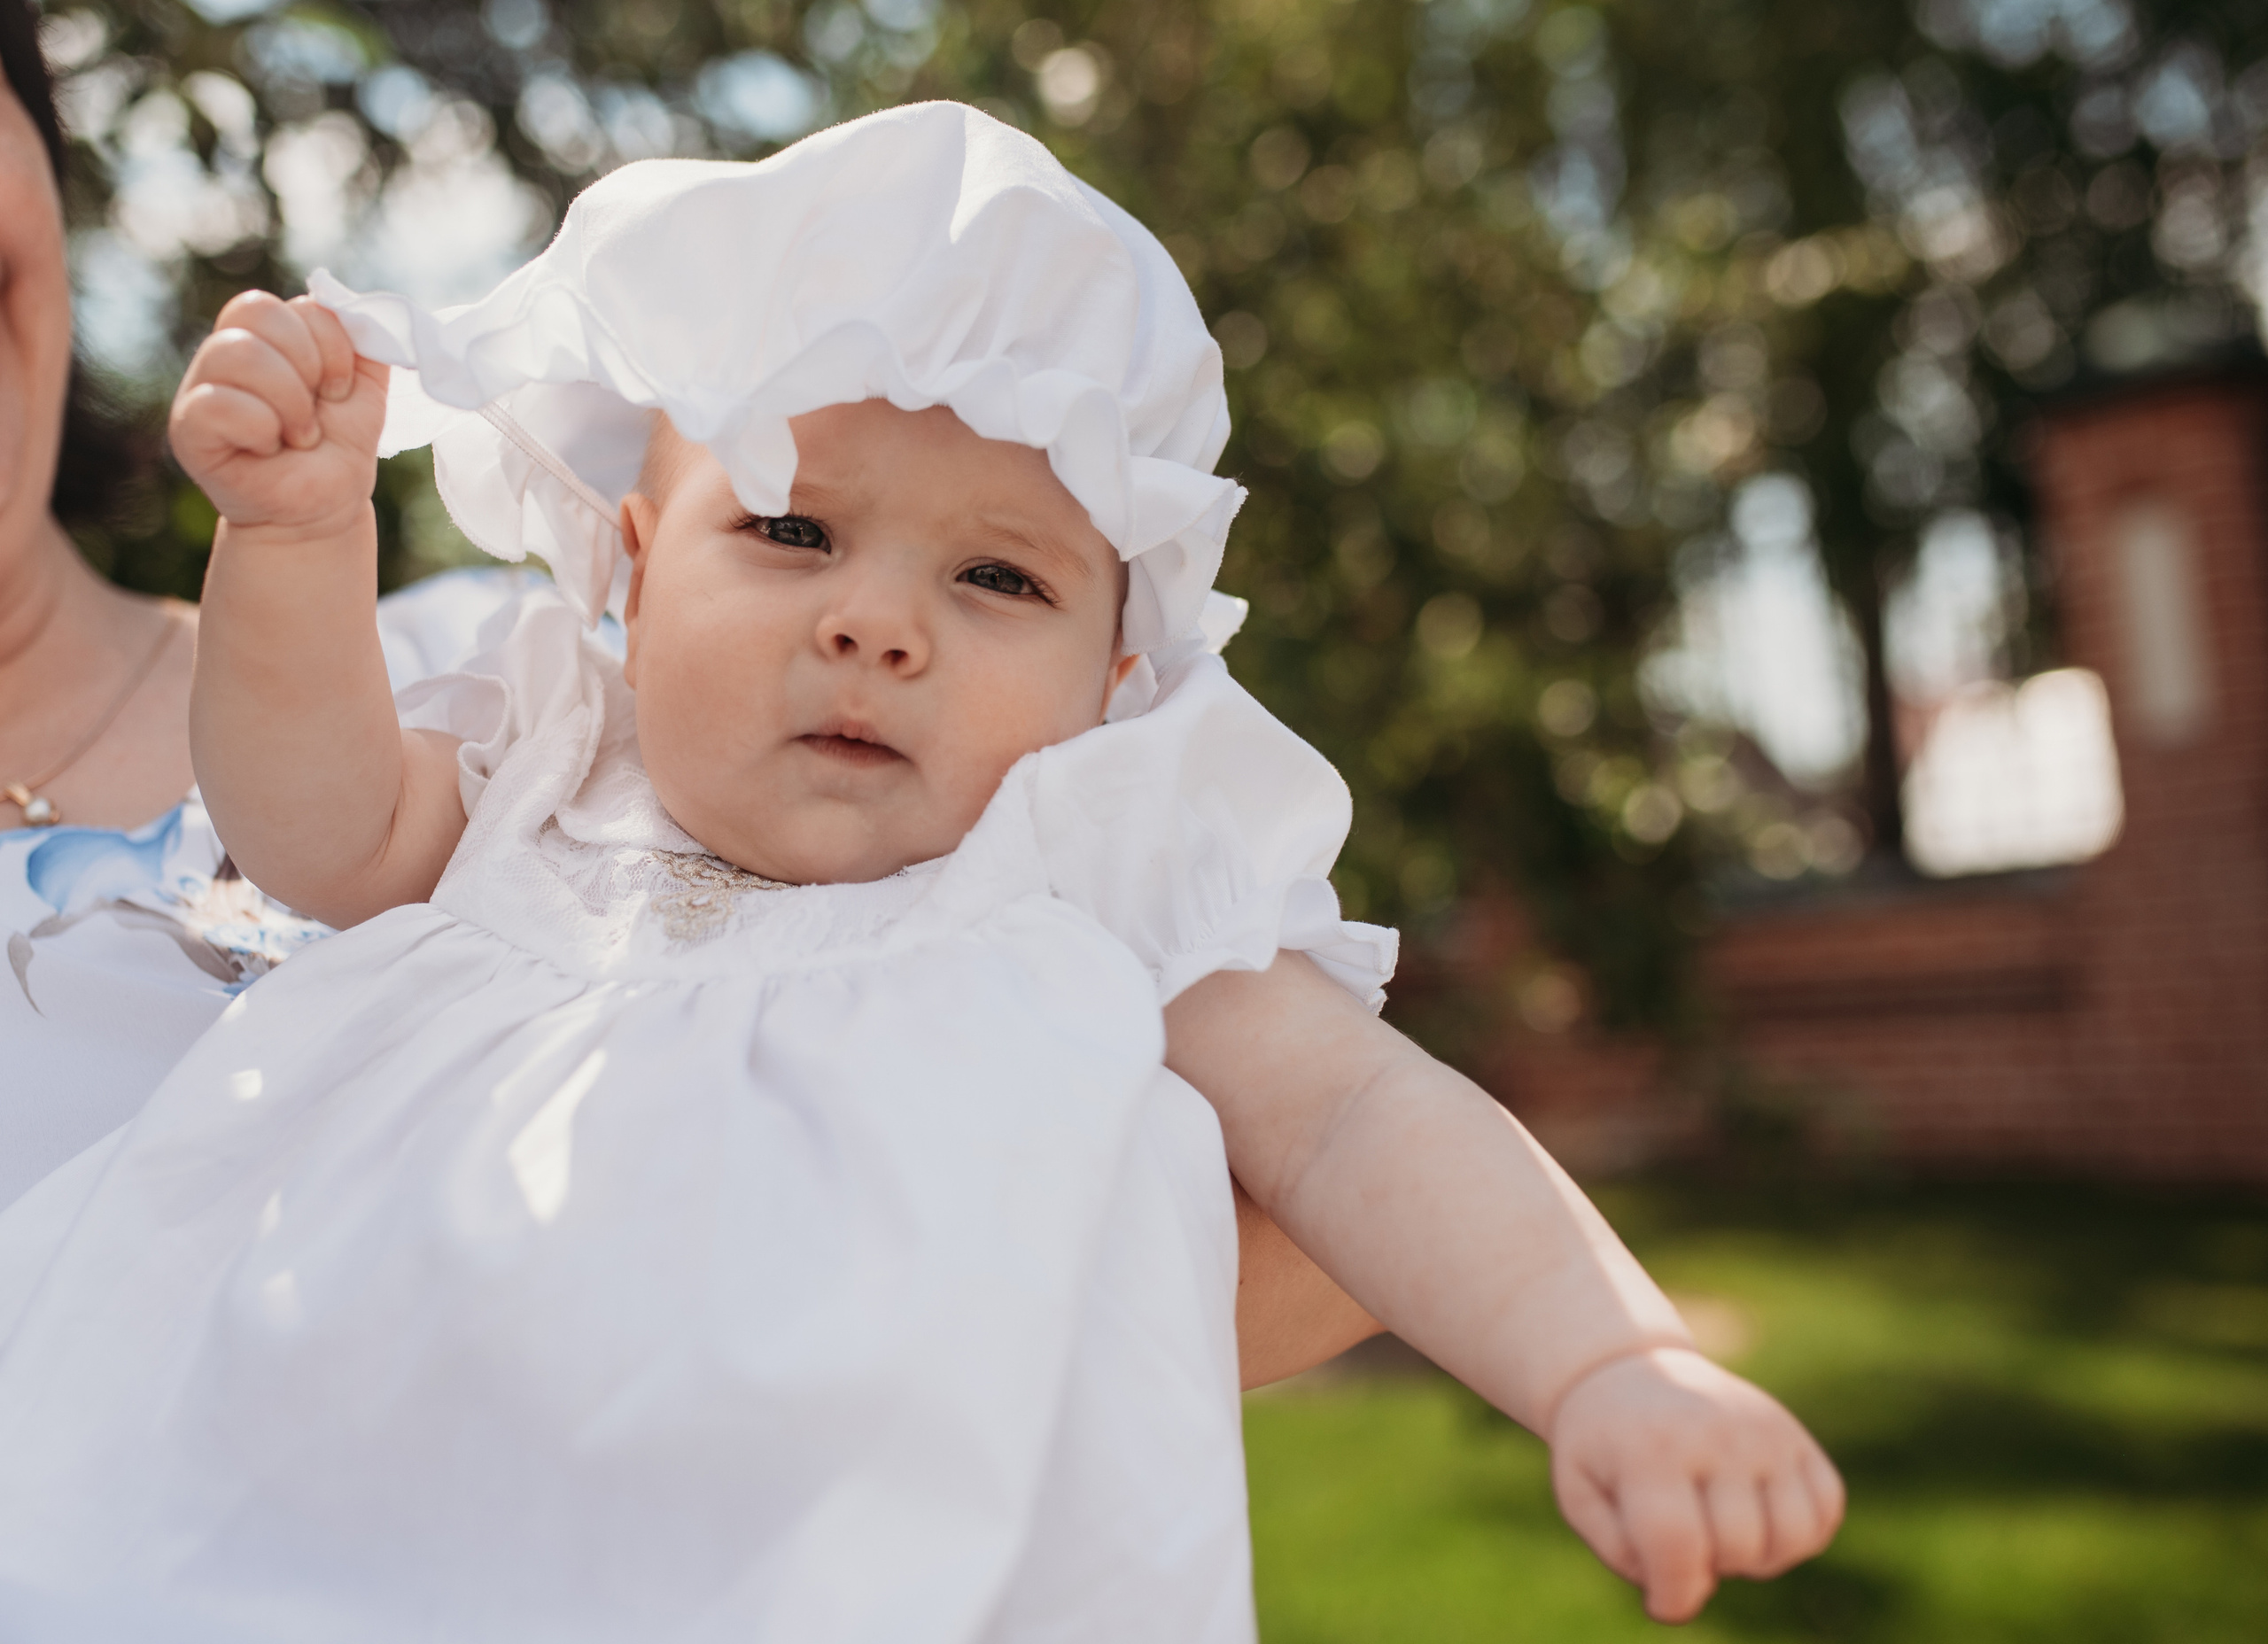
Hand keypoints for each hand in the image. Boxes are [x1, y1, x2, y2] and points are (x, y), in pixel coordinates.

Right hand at [169, 290, 387, 537]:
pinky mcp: (188, 427)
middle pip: (257, 311)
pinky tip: (268, 448)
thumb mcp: (366, 389)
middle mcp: (228, 352)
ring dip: (289, 401)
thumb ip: (365, 340)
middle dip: (309, 366)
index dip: (329, 343)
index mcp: (269, 336)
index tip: (339, 389)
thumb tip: (355, 305)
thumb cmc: (337, 447)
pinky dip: (260, 427)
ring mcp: (202, 386)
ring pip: (238, 352)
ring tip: (297, 435)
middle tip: (317, 413)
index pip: (291, 304)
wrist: (324, 508)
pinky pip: (217, 402)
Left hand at [1546, 1346, 1843, 1623]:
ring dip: (1759, 1558)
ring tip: (1721, 1533)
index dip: (1673, 1595)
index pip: (1678, 1544)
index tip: (1660, 1601)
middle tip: (1682, 1541)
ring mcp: (1763, 1430)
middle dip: (1709, 1568)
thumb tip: (1687, 1589)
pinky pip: (1827, 1507)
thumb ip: (1622, 1550)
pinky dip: (1801, 1533)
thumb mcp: (1579, 1492)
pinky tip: (1759, 1519)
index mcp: (1651, 1448)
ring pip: (1794, 1535)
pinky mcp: (1794, 1433)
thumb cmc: (1603, 1446)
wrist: (1629, 1372)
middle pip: (1738, 1547)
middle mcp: (1715, 1433)